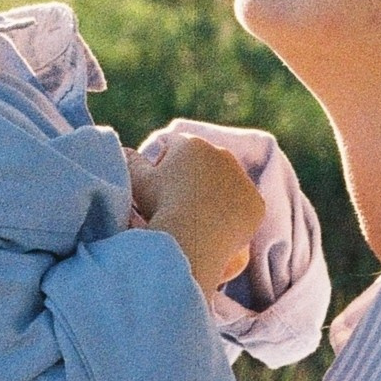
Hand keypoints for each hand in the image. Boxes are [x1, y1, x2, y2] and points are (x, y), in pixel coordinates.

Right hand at [132, 134, 267, 294]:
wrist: (192, 237)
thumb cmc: (160, 206)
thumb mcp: (136, 180)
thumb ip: (130, 159)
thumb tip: (124, 149)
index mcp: (191, 143)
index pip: (174, 148)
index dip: (162, 168)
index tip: (157, 192)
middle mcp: (222, 154)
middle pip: (202, 165)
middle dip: (190, 180)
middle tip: (177, 208)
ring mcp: (242, 179)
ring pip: (224, 185)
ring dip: (213, 196)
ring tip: (197, 220)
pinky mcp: (256, 204)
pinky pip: (242, 207)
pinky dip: (232, 216)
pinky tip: (217, 229)